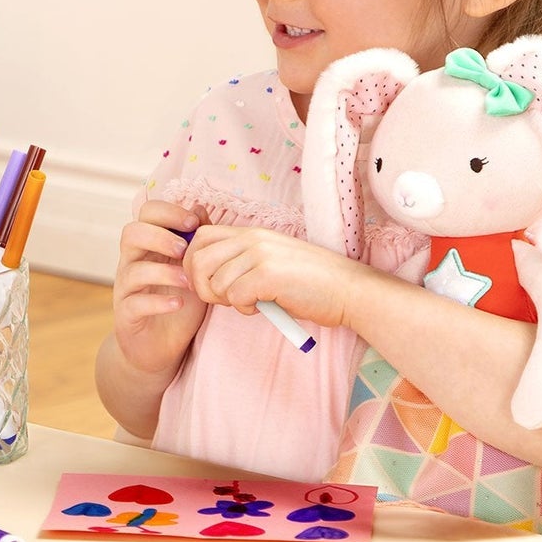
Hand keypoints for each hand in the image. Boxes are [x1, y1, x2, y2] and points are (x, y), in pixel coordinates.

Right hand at [112, 200, 208, 376]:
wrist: (161, 348)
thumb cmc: (180, 304)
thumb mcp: (195, 271)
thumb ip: (197, 241)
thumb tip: (199, 208)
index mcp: (148, 247)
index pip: (147, 214)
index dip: (168, 212)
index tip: (194, 222)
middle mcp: (132, 263)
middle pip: (131, 233)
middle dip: (160, 236)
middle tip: (185, 248)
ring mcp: (126, 289)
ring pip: (132, 269)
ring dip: (163, 272)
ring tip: (188, 282)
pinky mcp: (127, 315)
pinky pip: (135, 303)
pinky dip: (158, 302)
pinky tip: (179, 304)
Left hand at [182, 225, 366, 329]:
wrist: (347, 290)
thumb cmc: (308, 283)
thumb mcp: (269, 262)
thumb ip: (240, 261)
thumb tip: (201, 272)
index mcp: (250, 233)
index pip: (200, 238)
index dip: (194, 264)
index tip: (211, 284)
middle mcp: (253, 238)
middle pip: (197, 259)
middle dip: (202, 286)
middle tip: (226, 299)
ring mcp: (260, 254)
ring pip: (214, 281)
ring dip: (227, 300)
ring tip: (251, 302)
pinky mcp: (269, 274)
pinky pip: (234, 296)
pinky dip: (245, 308)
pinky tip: (263, 307)